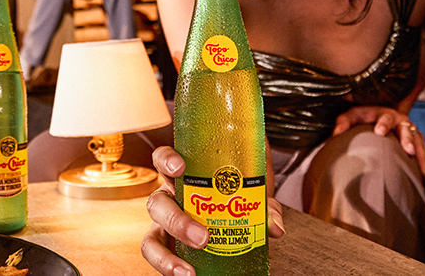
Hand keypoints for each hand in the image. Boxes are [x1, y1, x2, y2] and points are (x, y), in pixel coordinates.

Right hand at [141, 146, 284, 275]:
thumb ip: (265, 206)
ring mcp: (166, 226)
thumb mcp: (254, 193)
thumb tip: (274, 227)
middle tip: (202, 236)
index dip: (166, 161)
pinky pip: (162, 260)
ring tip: (188, 272)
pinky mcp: (169, 249)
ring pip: (151, 238)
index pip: (163, 159)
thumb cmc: (238, 195)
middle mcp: (169, 199)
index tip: (179, 168)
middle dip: (176, 220)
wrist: (238, 214)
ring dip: (166, 257)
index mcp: (184, 176)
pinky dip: (171, 270)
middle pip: (157, 204)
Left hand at [331, 105, 424, 179]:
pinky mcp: (417, 141)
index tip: (379, 132)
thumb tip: (335, 135)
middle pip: (407, 129)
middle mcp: (401, 121)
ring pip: (419, 142)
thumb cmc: (364, 117)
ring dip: (422, 156)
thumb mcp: (352, 115)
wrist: (380, 114)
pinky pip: (424, 153)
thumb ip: (343, 123)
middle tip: (409, 150)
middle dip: (408, 139)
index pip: (385, 118)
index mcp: (385, 114)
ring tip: (424, 173)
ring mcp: (411, 131)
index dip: (383, 124)